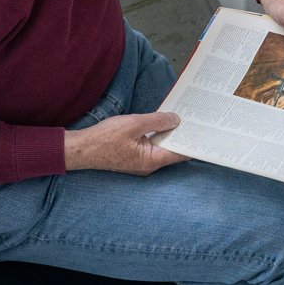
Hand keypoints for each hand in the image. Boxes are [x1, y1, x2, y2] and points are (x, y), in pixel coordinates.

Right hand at [65, 112, 187, 174]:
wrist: (80, 149)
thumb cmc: (103, 139)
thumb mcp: (133, 124)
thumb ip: (156, 121)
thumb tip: (175, 119)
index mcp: (151, 161)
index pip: (179, 154)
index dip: (192, 143)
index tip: (203, 132)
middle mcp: (148, 165)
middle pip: (172, 150)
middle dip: (182, 135)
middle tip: (195, 120)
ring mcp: (140, 162)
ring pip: (161, 147)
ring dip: (169, 134)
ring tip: (181, 119)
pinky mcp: (133, 156)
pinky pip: (151, 146)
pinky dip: (157, 136)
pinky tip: (161, 124)